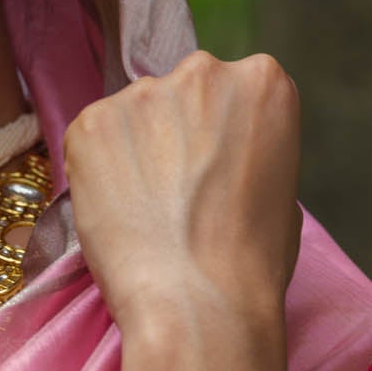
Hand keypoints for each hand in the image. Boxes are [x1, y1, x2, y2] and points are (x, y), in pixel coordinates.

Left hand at [62, 50, 302, 331]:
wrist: (198, 300)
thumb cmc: (253, 259)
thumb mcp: (281, 185)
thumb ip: (246, 148)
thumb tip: (214, 155)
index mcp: (262, 80)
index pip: (229, 91)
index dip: (216, 136)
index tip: (211, 170)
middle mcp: (204, 70)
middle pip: (178, 95)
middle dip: (173, 133)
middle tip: (174, 192)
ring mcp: (142, 93)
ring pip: (131, 116)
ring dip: (132, 150)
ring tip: (142, 208)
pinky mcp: (91, 122)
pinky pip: (90, 139)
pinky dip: (95, 170)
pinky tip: (115, 209)